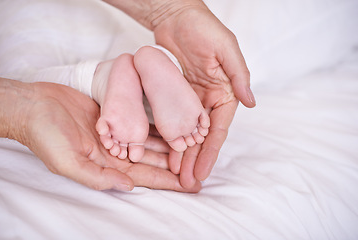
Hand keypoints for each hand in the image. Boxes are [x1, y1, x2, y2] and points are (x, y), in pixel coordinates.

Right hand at [15, 81, 200, 191]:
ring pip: (149, 141)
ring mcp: (116, 133)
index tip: (190, 185)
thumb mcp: (68, 162)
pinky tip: (172, 123)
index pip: (145, 177)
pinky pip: (140, 120)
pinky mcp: (114, 116)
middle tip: (198, 166)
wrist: (34, 105)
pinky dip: (155, 124)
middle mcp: (115, 152)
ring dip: (169, 144)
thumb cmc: (46, 135)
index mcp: (107, 166)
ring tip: (192, 145)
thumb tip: (129, 187)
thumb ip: (98, 177)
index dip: (168, 182)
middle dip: (174, 164)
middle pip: (152, 160)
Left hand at [153, 2, 255, 186]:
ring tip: (176, 176)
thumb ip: (239, 76)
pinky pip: (172, 120)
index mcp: (224, 92)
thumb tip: (251, 103)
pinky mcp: (173, 95)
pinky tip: (165, 152)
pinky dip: (170, 136)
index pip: (218, 129)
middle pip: (202, 136)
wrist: (174, 16)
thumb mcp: (226, 49)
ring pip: (186, 133)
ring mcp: (189, 99)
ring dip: (183, 154)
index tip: (204, 172)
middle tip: (187, 182)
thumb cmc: (203, 28)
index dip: (211, 152)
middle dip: (196, 160)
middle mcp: (208, 100)